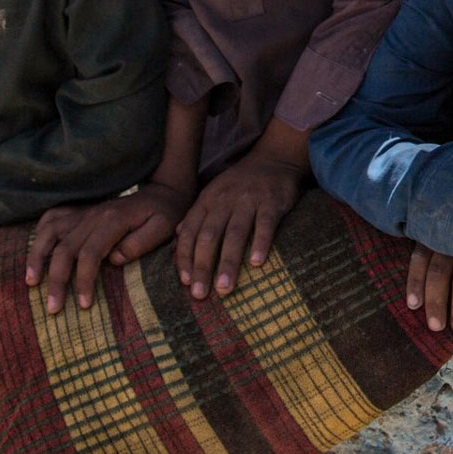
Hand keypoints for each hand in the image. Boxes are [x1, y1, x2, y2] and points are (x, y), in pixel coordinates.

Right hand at [28, 183, 192, 315]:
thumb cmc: (164, 215)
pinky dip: (39, 234)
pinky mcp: (79, 211)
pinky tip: (34, 253)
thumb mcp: (163, 228)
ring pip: (49, 232)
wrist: (160, 193)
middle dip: (56, 281)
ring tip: (30, 282)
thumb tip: (113, 259)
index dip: (83, 280)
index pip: (90, 254)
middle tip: (52, 308)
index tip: (83, 305)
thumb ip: (140, 243)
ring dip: (37, 256)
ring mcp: (83, 212)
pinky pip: (51, 218)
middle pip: (64, 249)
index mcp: (112, 221)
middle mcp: (92, 215)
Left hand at [175, 143, 306, 299]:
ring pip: (235, 234)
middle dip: (203, 267)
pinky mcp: (271, 202)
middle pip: (209, 237)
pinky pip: (265, 224)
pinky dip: (261, 243)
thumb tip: (178, 237)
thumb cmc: (241, 183)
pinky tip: (257, 264)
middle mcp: (224, 201)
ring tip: (224, 288)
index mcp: (207, 201)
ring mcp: (248, 201)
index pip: (190, 232)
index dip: (185, 257)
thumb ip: (197, 215)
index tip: (185, 282)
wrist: (273, 159)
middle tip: (200, 294)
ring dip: (228, 263)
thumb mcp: (213, 194)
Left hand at [405, 242, 452, 333]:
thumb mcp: (441, 226)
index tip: (413, 306)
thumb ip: (430, 245)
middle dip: (437, 301)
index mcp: (435, 234)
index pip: (420, 259)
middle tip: (436, 327)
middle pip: (439, 273)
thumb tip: (416, 277)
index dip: (415, 282)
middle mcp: (451, 241)